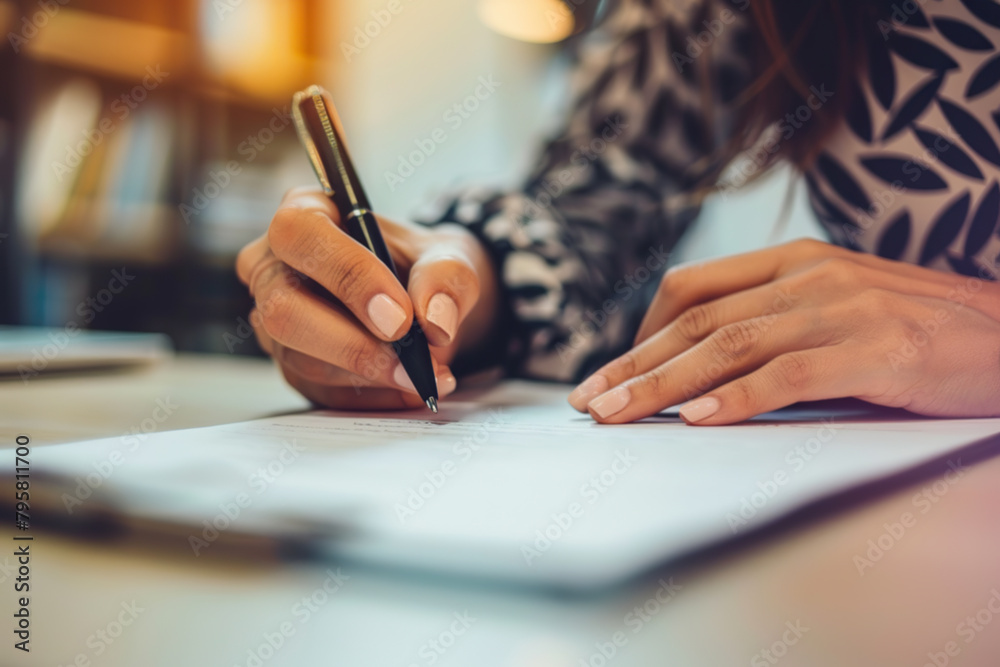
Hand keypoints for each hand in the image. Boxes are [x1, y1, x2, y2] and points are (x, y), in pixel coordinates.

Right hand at [236, 187, 497, 409]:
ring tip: (425, 376)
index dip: (347, 274)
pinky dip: (371, 397)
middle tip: (413, 363)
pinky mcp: (290, 365)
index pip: (300, 234)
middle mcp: (274, 266)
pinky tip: (407, 389)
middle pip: (284, 309)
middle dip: (353, 344)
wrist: (425, 305)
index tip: (400, 316)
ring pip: (302, 359)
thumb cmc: (423, 267)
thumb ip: (447, 279)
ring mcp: (274, 320)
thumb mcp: (450, 258)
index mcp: (306, 212)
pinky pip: (320, 392)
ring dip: (370, 376)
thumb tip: (435, 322)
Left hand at [568, 239, 999, 424]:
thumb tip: (700, 376)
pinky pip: (789, 374)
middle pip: (697, 320)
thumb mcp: (839, 312)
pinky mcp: (875, 348)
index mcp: (796, 261)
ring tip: (619, 414)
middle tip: (589, 401)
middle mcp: (810, 275)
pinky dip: (737, 398)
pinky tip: (697, 419)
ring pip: (729, 344)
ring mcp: (842, 308)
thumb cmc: (922, 331)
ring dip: (663, 383)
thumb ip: (777, 328)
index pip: (692, 289)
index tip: (609, 371)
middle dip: (634, 364)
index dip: (641, 332)